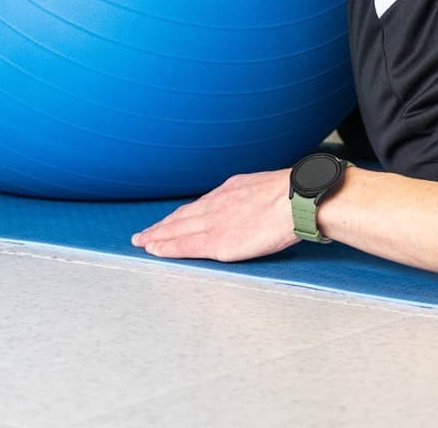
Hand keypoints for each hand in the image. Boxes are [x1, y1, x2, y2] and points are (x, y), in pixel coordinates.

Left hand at [131, 169, 298, 261]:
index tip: (168, 221)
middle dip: (161, 226)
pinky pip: (185, 246)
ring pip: (177, 230)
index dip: (180, 217)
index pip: (197, 207)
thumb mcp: (263, 186)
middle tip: (142, 234)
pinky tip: (155, 250)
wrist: (295, 200)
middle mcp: (215, 206)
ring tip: (142, 242)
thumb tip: (251, 203)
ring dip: (157, 236)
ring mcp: (214, 224)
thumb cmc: (290, 195)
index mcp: (229, 192)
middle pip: (181, 218)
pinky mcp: (217, 242)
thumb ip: (250, 196)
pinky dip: (167, 248)